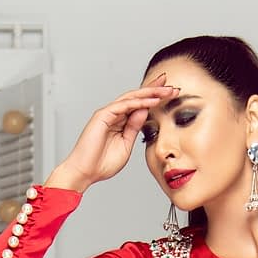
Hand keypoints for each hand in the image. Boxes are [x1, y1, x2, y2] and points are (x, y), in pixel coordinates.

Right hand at [45, 75, 179, 191]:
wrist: (85, 172)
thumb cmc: (102, 163)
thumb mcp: (126, 145)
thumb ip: (134, 129)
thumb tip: (144, 112)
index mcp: (120, 122)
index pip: (140, 106)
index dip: (155, 98)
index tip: (170, 94)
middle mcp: (114, 114)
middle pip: (137, 97)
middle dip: (155, 90)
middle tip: (172, 86)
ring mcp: (108, 113)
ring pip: (132, 98)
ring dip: (150, 93)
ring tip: (166, 90)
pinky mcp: (103, 115)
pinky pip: (124, 105)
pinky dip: (139, 102)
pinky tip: (153, 101)